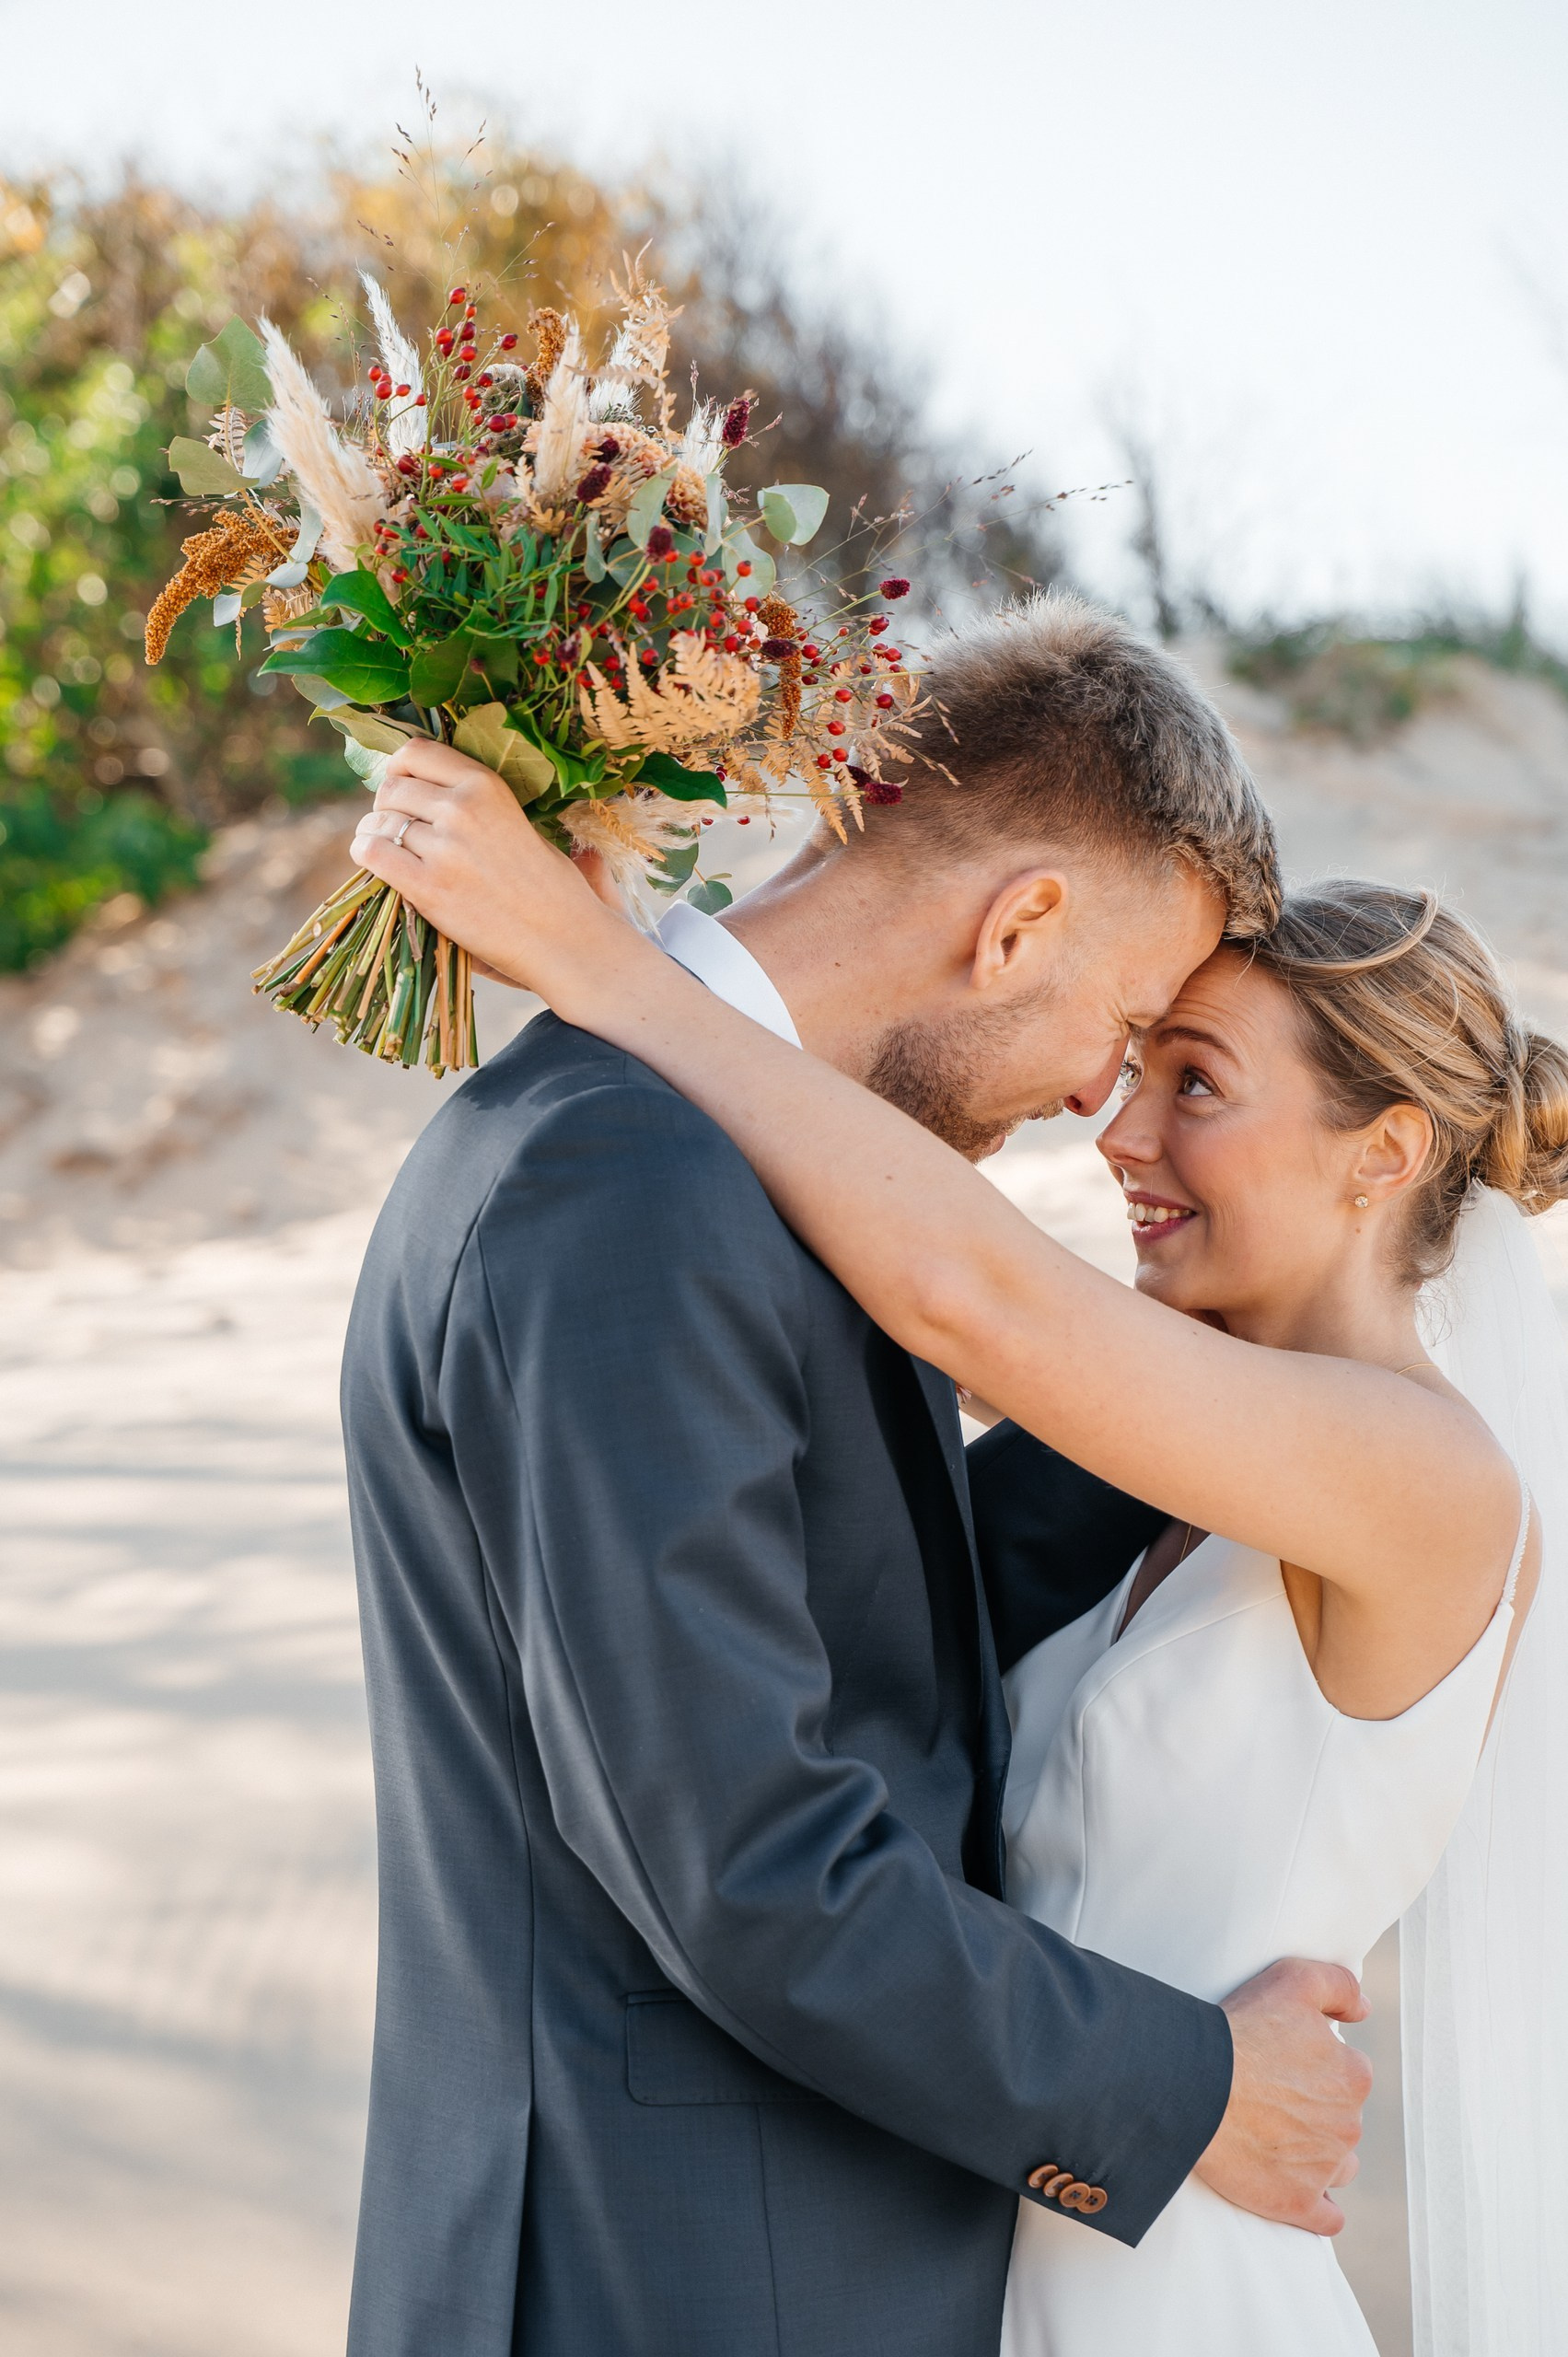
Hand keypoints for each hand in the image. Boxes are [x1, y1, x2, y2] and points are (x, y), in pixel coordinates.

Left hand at [349, 740, 627, 992]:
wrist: (564, 938)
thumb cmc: (551, 887)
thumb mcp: (520, 822)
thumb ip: (476, 804)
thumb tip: (424, 791)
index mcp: (486, 785)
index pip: (416, 752)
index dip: (398, 769)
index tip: (401, 788)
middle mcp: (462, 807)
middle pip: (391, 788)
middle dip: (386, 807)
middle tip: (396, 830)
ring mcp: (445, 847)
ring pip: (377, 822)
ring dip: (374, 834)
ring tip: (387, 851)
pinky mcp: (429, 887)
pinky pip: (373, 853)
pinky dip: (366, 855)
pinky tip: (375, 864)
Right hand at [1194, 1958, 1372, 2233]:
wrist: (1194, 2086)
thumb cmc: (1241, 2029)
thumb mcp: (1293, 1980)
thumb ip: (1341, 1987)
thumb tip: (1366, 2010)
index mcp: (1353, 2075)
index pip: (1348, 2074)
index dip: (1315, 2067)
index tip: (1281, 2065)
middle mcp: (1349, 2125)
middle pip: (1341, 2120)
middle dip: (1316, 2112)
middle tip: (1270, 2099)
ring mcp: (1325, 2169)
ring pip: (1338, 2166)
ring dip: (1318, 2158)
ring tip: (1275, 2142)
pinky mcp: (1298, 2204)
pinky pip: (1326, 2217)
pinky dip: (1316, 2207)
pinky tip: (1296, 2191)